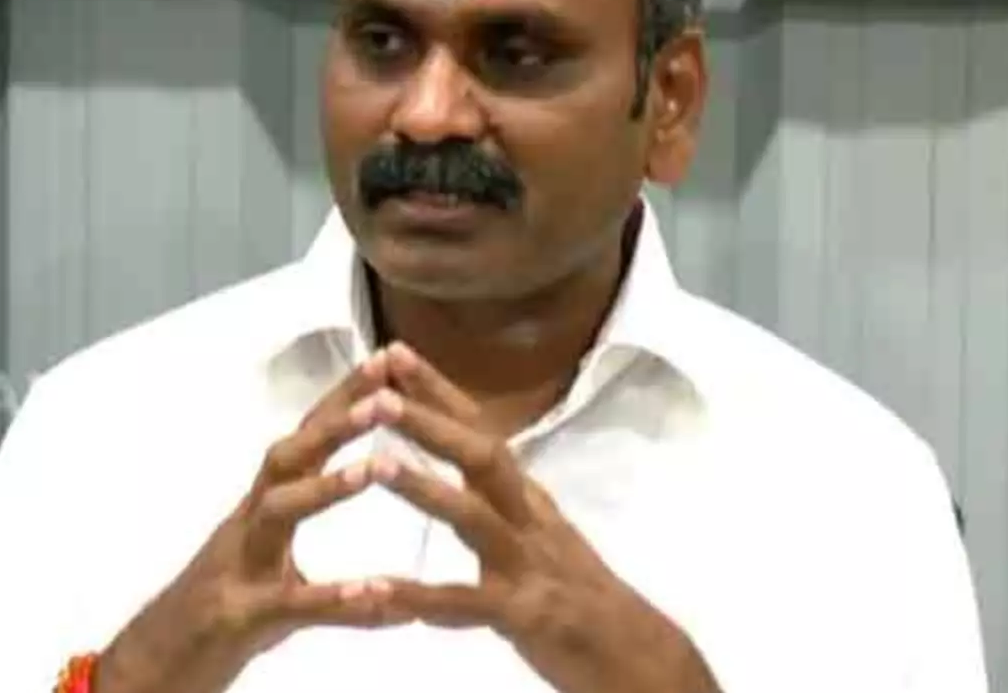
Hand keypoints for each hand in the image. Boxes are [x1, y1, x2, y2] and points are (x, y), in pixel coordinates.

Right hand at [95, 351, 403, 692]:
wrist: (149, 673)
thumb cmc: (222, 622)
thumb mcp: (283, 596)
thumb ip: (336, 591)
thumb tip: (403, 600)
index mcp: (264, 510)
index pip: (306, 440)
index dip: (343, 399)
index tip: (388, 361)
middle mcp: (248, 524)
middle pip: (290, 456)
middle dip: (337, 420)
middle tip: (386, 391)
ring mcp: (238, 566)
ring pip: (278, 512)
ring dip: (329, 487)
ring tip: (380, 468)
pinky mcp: (236, 617)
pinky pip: (288, 602)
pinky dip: (333, 596)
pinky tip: (375, 590)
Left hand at [363, 343, 722, 692]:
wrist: (633, 653)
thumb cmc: (578, 591)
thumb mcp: (539, 532)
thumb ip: (498, 499)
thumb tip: (458, 455)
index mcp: (526, 497)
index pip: (480, 430)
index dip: (439, 391)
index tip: (393, 353)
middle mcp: (529, 518)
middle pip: (481, 456)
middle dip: (430, 422)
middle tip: (378, 393)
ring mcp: (528, 564)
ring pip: (474, 517)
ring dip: (424, 488)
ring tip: (373, 464)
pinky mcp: (524, 614)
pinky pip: (465, 602)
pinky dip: (417, 594)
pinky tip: (374, 589)